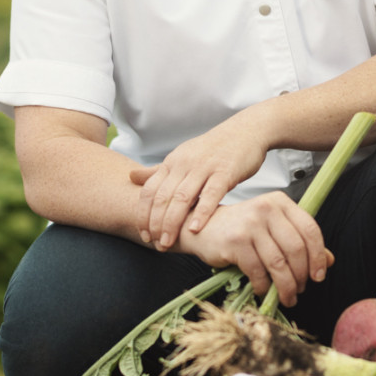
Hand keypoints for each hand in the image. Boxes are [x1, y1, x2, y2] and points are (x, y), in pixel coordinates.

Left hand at [129, 112, 270, 248]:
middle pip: (163, 197)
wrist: (245, 131)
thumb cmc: (213, 149)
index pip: (149, 191)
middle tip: (156, 245)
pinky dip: (202, 212)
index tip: (143, 235)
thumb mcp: (182, 156)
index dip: (143, 215)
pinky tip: (194, 229)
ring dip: (172, 223)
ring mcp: (204, 167)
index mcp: (172, 162)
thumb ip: (158, 171)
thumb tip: (131, 177)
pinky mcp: (225, 171)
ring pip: (182, 198)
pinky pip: (211, 194)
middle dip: (155, 223)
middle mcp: (184, 164)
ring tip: (168, 242)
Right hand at [177, 193, 332, 307]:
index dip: (318, 256)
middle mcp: (266, 209)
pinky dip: (264, 286)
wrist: (202, 228)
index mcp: (280, 202)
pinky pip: (258, 271)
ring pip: (279, 263)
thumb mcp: (273, 229)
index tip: (319, 275)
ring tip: (287, 297)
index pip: (310, 229)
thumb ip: (300, 241)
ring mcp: (250, 224)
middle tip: (300, 289)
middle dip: (302, 275)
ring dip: (286, 286)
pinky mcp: (236, 241)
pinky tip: (263, 290)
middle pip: (296, 249)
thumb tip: (329, 260)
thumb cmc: (241, 229)